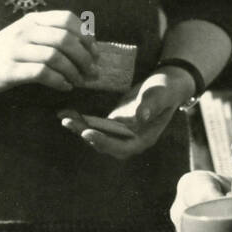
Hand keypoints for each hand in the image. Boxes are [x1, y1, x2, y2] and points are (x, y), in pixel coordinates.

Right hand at [0, 11, 97, 106]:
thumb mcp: (25, 34)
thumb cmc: (3, 51)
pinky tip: (64, 87)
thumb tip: (87, 45)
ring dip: (74, 71)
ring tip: (80, 81)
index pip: (66, 18)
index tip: (94, 51)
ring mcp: (16, 50)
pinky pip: (42, 73)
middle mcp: (25, 31)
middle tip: (92, 71)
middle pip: (65, 38)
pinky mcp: (10, 70)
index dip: (85, 34)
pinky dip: (59, 81)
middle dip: (84, 57)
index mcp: (31, 19)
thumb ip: (49, 34)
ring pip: (56, 56)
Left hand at [58, 66, 193, 159]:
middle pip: (105, 145)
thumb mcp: (162, 94)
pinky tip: (68, 112)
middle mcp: (131, 140)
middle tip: (68, 122)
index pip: (121, 148)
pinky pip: (96, 126)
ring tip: (64, 117)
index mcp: (144, 139)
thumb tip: (141, 117)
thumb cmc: (167, 89)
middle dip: (85, 135)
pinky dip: (82, 120)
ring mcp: (122, 133)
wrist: (168, 83)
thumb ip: (152, 105)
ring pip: (97, 136)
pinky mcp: (115, 124)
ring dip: (80, 128)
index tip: (88, 133)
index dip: (104, 142)